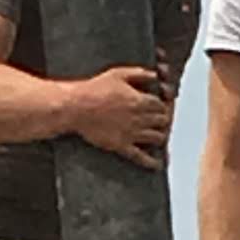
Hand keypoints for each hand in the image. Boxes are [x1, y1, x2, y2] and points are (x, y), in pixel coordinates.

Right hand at [59, 64, 174, 167]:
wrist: (77, 107)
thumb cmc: (95, 89)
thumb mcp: (118, 74)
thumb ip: (140, 74)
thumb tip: (155, 76)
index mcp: (140, 101)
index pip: (161, 105)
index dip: (162, 105)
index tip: (160, 106)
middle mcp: (140, 118)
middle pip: (162, 121)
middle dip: (162, 120)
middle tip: (160, 121)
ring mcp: (132, 133)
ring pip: (157, 138)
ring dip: (160, 137)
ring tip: (158, 137)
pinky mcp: (121, 146)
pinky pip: (140, 156)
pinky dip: (150, 162)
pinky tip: (157, 165)